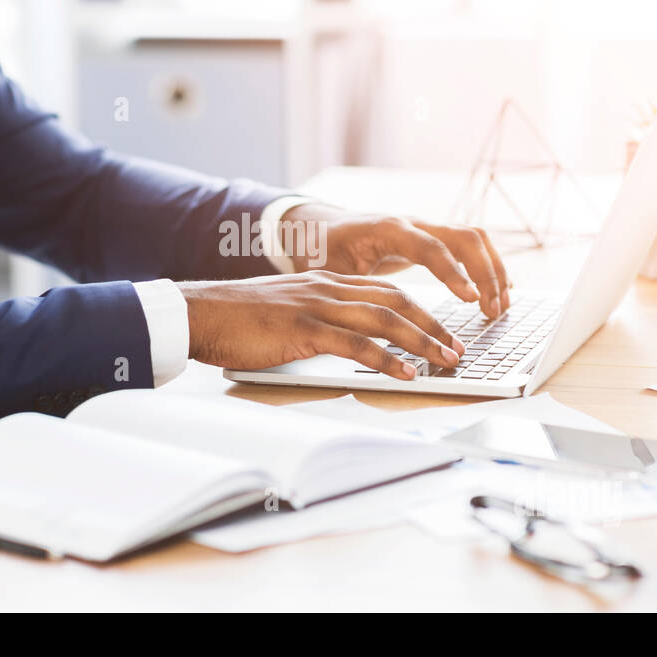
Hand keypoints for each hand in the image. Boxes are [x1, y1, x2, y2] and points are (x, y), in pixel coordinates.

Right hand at [179, 272, 464, 379]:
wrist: (200, 313)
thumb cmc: (237, 319)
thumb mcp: (287, 311)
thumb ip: (317, 320)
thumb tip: (344, 342)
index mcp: (326, 282)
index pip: (386, 290)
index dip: (421, 310)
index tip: (442, 330)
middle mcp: (328, 288)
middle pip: (396, 300)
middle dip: (433, 324)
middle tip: (456, 348)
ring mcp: (317, 306)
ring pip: (385, 319)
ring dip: (422, 342)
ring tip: (444, 361)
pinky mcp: (304, 328)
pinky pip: (356, 343)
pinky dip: (387, 359)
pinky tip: (405, 374)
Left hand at [277, 204, 510, 317]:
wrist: (320, 228)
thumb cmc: (323, 250)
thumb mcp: (330, 271)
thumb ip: (349, 291)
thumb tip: (362, 322)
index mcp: (388, 229)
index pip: (430, 246)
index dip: (453, 272)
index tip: (471, 298)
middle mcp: (413, 223)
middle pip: (465, 237)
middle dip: (486, 273)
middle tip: (493, 310)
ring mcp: (426, 228)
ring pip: (474, 238)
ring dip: (493, 270)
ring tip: (500, 306)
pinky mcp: (432, 238)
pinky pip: (470, 246)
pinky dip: (488, 267)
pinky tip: (497, 292)